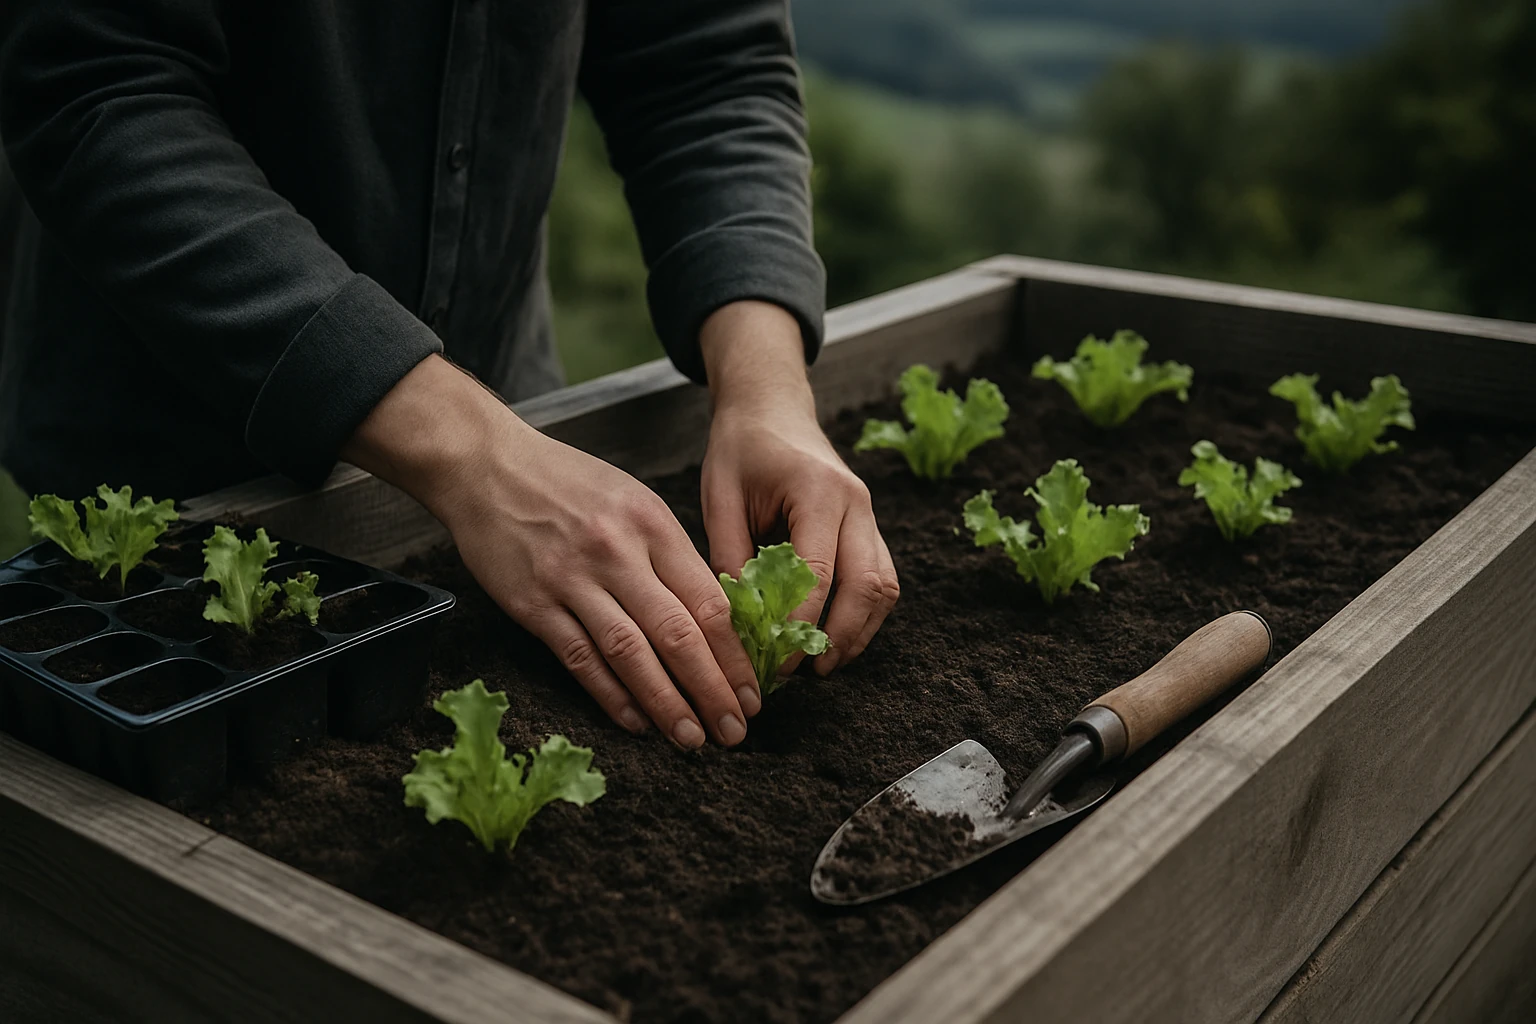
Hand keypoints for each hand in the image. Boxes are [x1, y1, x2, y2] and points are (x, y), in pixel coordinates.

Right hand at [342, 355, 760, 748]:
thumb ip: (670, 552)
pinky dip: (611, 696)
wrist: (486, 466)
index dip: (735, 655)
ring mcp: (572, 580)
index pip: (708, 601)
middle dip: (712, 689)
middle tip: (734, 730)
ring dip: (666, 703)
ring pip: (631, 653)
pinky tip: (636, 722)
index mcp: (652, 524)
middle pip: (677, 633)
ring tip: (691, 738)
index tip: (753, 690)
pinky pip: (580, 658)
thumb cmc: (566, 482)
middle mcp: (617, 553)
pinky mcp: (533, 604)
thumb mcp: (633, 499)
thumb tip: (712, 616)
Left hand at [700, 302, 899, 675]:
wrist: (772, 406)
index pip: (819, 573)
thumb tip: (738, 621)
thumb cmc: (741, 448)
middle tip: (807, 672)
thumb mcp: (720, 494)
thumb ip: (729, 555)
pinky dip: (862, 613)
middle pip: (868, 584)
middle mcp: (856, 504)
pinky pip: (880, 577)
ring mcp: (869, 515)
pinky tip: (833, 637)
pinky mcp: (868, 527)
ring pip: (884, 586)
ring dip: (858, 631)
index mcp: (818, 491)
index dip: (800, 623)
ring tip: (822, 664)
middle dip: (842, 636)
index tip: (776, 660)